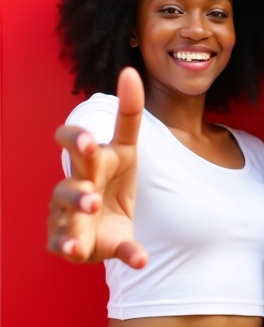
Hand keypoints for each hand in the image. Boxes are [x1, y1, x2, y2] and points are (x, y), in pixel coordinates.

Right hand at [47, 67, 147, 268]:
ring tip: (93, 206)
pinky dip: (93, 250)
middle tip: (90, 178)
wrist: (105, 224)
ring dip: (79, 210)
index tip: (87, 137)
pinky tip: (112, 254)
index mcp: (88, 162)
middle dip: (75, 185)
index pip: (75, 145)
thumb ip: (128, 114)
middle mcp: (74, 188)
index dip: (77, 140)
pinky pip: (77, 249)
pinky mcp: (76, 245)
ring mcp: (70, 218)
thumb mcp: (125, 149)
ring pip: (68, 217)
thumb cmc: (110, 180)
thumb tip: (130, 72)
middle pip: (69, 184)